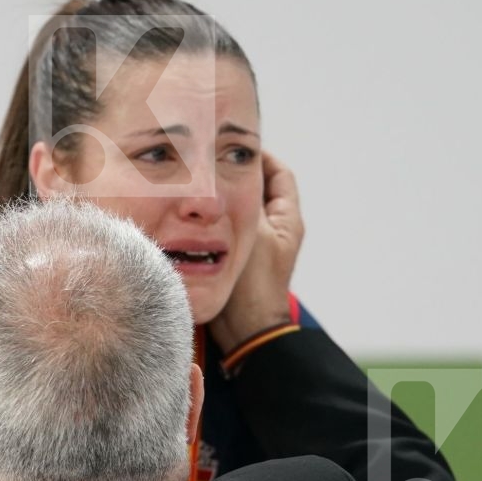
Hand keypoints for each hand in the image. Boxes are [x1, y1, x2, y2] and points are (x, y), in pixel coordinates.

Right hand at [210, 151, 303, 353]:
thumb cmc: (254, 284)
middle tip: (213, 164)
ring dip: (224, 200)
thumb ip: (242, 200)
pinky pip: (230, 232)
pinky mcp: (243, 262)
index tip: (236, 149)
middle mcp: (278, 231)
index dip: (261, 158)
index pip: (279, 175)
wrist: (247, 330)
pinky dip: (216, 223)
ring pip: (242, 211)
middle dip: (238, 177)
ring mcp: (261, 247)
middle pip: (260, 191)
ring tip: (201, 187)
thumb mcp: (249, 232)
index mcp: (287, 219)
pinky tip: (194, 220)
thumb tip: (227, 172)